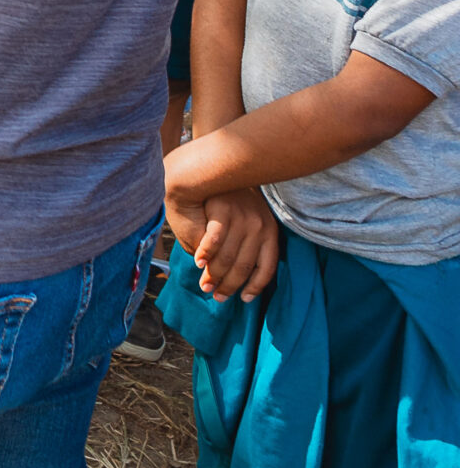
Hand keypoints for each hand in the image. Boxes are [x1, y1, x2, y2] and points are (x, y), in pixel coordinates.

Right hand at [184, 186, 281, 303]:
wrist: (216, 168)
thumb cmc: (230, 200)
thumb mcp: (248, 221)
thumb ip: (243, 245)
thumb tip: (231, 274)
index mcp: (269, 232)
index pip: (266, 268)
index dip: (255, 286)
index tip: (244, 299)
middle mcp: (259, 227)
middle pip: (244, 266)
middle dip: (229, 285)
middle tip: (216, 295)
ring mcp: (241, 218)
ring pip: (228, 257)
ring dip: (214, 274)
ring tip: (204, 284)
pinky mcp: (222, 210)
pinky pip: (213, 239)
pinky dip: (205, 253)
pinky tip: (198, 262)